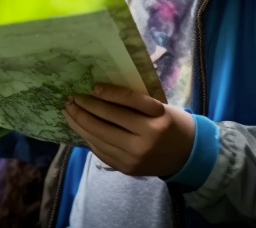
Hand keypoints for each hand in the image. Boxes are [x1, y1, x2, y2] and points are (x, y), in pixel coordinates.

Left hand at [63, 83, 194, 177]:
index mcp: (156, 119)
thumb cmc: (171, 122)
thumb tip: (100, 92)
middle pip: (107, 121)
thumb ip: (135, 101)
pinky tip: (80, 128)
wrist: (187, 155)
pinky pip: (102, 152)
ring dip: (80, 124)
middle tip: (71, 98)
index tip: (92, 87)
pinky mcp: (127, 169)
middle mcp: (145, 140)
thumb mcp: (159, 106)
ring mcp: (134, 158)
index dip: (107, 94)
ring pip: (99, 138)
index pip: (127, 102)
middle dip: (84, 109)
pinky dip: (88, 138)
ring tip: (68, 112)